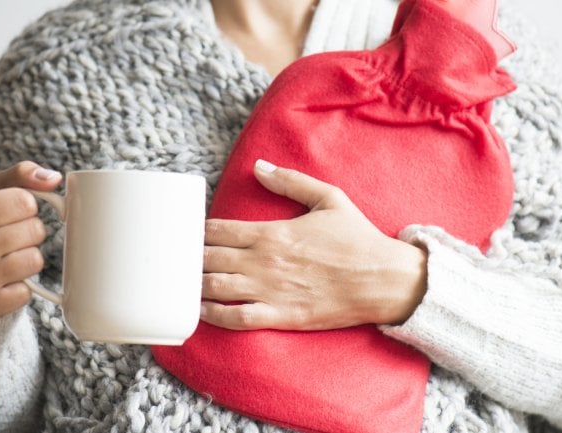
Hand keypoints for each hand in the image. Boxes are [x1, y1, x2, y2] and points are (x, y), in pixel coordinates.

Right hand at [0, 161, 61, 321]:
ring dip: (29, 259)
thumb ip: (23, 176)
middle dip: (31, 233)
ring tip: (8, 259)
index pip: (25, 201)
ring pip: (34, 260)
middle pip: (35, 231)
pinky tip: (3, 282)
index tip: (14, 213)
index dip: (27, 207)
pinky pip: (26, 292)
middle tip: (12, 239)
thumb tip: (53, 178)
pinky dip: (21, 288)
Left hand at [200, 160, 427, 330]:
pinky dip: (215, 316)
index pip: (217, 230)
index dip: (196, 232)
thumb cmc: (357, 239)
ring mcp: (271, 290)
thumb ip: (290, 181)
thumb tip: (258, 166)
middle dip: (189, 259)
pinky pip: (238, 318)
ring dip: (195, 285)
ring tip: (181, 284)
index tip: (188, 234)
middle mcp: (265, 261)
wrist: (383, 279)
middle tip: (177, 260)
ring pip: (217, 288)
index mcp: (272, 232)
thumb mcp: (328, 198)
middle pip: (209, 259)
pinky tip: (202, 311)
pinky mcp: (282, 316)